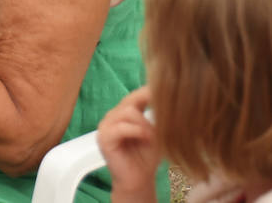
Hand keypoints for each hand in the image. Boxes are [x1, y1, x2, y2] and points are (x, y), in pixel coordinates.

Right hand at [96, 86, 159, 202]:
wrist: (138, 180)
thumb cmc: (147, 157)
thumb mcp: (156, 134)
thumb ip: (157, 117)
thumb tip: (167, 101)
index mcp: (123, 113)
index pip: (134, 96)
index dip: (148, 92)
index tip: (167, 91)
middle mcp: (112, 116)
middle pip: (131, 100)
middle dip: (149, 109)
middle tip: (163, 120)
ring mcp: (105, 126)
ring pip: (127, 112)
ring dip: (144, 123)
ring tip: (153, 136)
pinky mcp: (104, 138)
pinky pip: (121, 127)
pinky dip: (136, 131)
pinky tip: (146, 138)